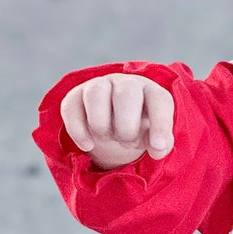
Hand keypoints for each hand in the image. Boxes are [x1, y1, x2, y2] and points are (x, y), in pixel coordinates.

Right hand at [60, 74, 174, 168]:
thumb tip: (159, 150)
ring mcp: (99, 86)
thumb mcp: (153, 136)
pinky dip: (78, 131)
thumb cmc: (138, 128)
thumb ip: (161, 144)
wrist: (112, 121)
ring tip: (106, 139)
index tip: (157, 147)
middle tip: (126, 142)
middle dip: (127, 128)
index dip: (160, 124)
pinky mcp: (75, 96)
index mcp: (151, 91)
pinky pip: (71, 107)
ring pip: (96, 94)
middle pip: (126, 94)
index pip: (159, 101)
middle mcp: (126, 83)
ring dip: (101, 125)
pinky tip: (87, 145)